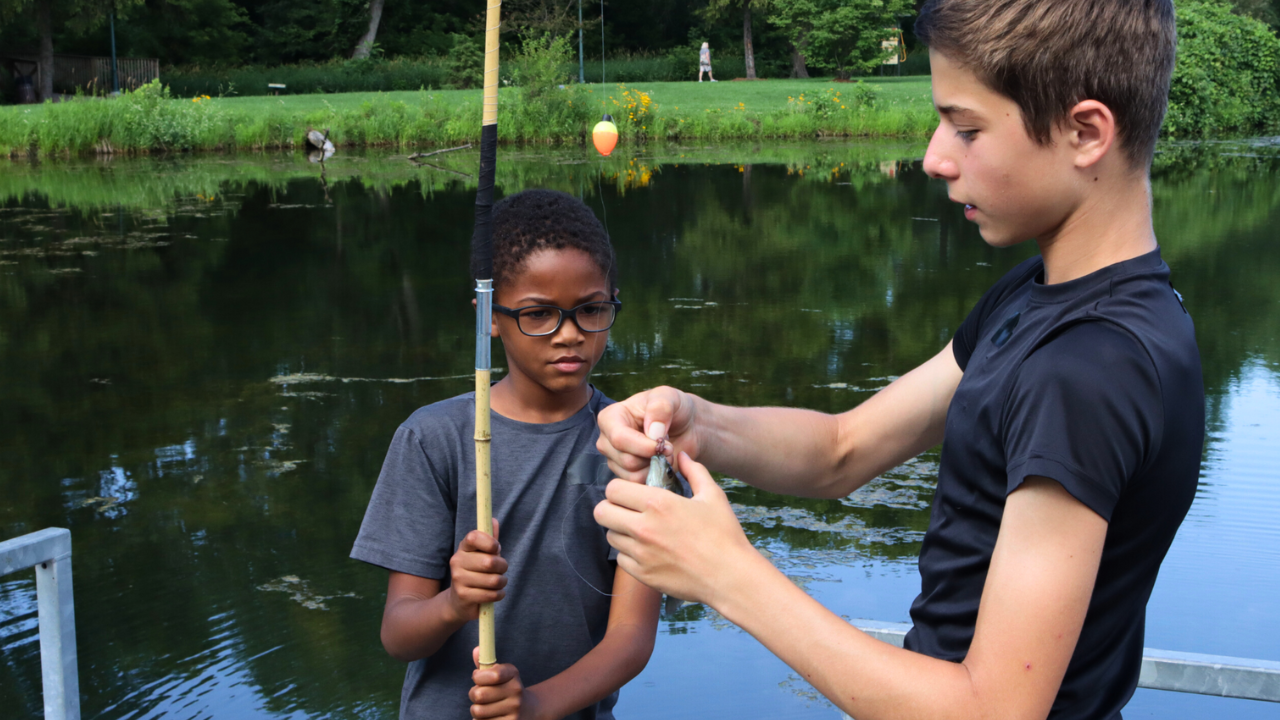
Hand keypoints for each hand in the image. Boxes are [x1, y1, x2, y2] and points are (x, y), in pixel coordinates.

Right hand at [447, 519, 506, 622]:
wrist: (459, 601)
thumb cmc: (476, 573)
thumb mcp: (483, 555)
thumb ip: (490, 540)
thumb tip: (494, 520)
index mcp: (463, 548)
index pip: (474, 537)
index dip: (490, 542)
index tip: (496, 548)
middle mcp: (457, 561)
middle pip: (489, 562)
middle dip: (502, 567)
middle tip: (501, 570)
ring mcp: (458, 579)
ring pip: (493, 580)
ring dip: (502, 582)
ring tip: (498, 583)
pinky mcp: (463, 596)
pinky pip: (491, 594)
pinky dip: (499, 594)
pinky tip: (495, 593)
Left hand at [470, 648, 537, 719]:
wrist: (528, 710)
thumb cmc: (506, 689)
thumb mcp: (499, 674)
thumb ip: (485, 663)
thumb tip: (476, 650)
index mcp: (513, 674)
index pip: (492, 674)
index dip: (478, 676)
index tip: (477, 677)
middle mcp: (516, 691)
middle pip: (479, 695)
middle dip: (473, 694)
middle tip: (479, 694)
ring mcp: (514, 710)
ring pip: (478, 711)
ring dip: (476, 709)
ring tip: (484, 706)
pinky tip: (489, 716)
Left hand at [593, 452, 754, 605]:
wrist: (730, 576)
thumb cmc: (724, 535)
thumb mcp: (713, 496)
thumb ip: (694, 471)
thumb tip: (681, 455)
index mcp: (657, 503)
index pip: (613, 489)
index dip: (619, 489)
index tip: (631, 494)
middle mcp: (643, 527)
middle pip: (601, 512)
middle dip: (612, 508)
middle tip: (627, 511)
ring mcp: (641, 553)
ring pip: (610, 536)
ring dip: (621, 531)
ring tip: (640, 531)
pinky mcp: (643, 575)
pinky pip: (621, 560)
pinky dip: (629, 554)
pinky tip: (647, 551)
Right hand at [595, 386, 699, 481]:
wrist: (687, 427)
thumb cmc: (674, 408)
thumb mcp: (669, 397)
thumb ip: (660, 407)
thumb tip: (652, 431)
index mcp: (610, 418)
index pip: (619, 439)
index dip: (643, 445)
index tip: (664, 442)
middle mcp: (607, 441)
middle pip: (626, 460)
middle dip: (653, 456)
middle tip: (668, 446)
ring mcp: (616, 460)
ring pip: (632, 475)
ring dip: (656, 467)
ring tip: (666, 453)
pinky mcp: (627, 476)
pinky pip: (639, 485)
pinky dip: (656, 476)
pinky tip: (662, 463)